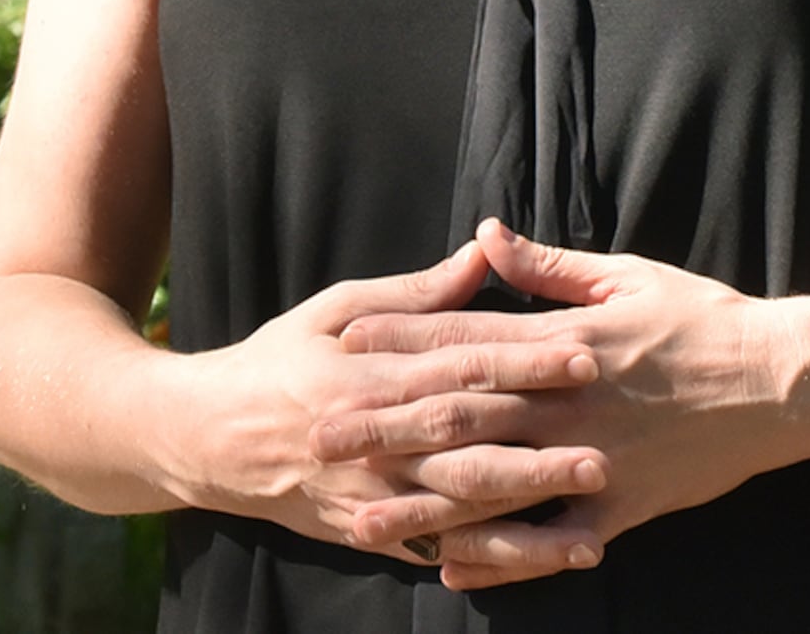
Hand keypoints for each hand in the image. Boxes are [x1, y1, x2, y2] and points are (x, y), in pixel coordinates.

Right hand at [169, 235, 612, 571]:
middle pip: (469, 442)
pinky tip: (543, 556)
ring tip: (590, 508)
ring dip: (528, 510)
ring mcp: (372, 494)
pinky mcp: (370, 532)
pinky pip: (440, 546)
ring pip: (460, 504)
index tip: (585, 355)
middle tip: (604, 445)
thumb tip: (482, 253)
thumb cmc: (276, 361)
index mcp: (368, 375)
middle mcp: (373, 440)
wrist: (205, 440)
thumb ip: (415, 292)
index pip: (462, 366)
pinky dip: (492, 555)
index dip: (525, 363)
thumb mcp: (334, 309)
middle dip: (540, 447)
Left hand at [324, 221, 809, 589]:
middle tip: (323, 437)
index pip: (467, 338)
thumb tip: (486, 236)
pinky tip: (450, 571)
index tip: (342, 344)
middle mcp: (568, 400)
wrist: (778, 381)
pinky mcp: (619, 506)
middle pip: (462, 414)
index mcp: (566, 339)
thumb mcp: (626, 275)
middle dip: (387, 426)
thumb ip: (549, 264)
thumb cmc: (703, 318)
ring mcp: (592, 457)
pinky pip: (549, 539)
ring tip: (362, 517)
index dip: (401, 341)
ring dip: (425, 503)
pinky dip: (502, 558)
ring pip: (494, 485)